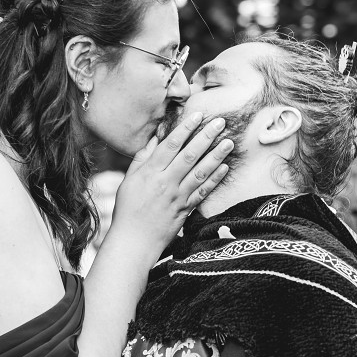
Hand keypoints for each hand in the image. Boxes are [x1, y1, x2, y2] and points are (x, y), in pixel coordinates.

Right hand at [113, 112, 231, 253]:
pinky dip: (215, 179)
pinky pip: (203, 192)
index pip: (170, 145)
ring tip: (229, 142)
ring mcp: (178, 197)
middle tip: (220, 122)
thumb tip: (156, 138)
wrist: (134, 241)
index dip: (185, 128)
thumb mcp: (129, 180)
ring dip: (216, 156)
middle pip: (189, 155)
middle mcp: (166, 183)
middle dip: (206, 137)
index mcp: (150, 173)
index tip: (198, 114)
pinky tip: (225, 167)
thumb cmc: (128, 209)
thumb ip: (143, 158)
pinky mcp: (186, 209)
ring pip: (200, 172)